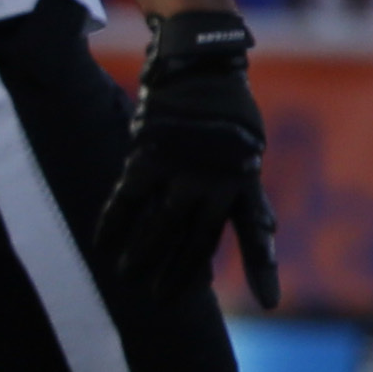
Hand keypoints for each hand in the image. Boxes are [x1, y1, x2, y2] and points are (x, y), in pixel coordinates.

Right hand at [96, 9, 280, 309]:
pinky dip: (114, 223)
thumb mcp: (250, 151)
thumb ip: (245, 190)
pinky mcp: (149, 154)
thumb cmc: (229, 112)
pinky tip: (102, 244)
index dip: (262, 269)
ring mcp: (182, 168)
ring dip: (144, 256)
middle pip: (197, 239)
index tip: (270, 304)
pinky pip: (128, 198)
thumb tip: (263, 226)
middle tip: (162, 299)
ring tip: (128, 279)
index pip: (254, 234)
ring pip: (162, 225)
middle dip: (179, 273)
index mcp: (245, 181)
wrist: (202, 67)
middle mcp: (217, 180)